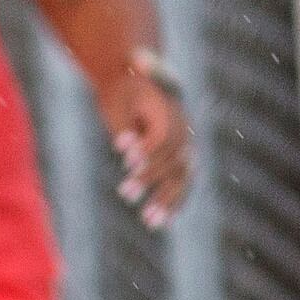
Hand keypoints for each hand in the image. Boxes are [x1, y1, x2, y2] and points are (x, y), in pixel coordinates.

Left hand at [99, 49, 192, 227]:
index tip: (124, 159)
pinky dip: (174, 202)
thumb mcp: (115, 95)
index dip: (146, 151)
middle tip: (124, 193)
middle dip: (150, 178)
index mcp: (168, 109)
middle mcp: (183, 128)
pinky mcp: (180, 157)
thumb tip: (122, 143)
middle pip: (174, 160)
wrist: (137, 76)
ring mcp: (185, 144)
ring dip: (168, 200)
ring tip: (149, 221)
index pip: (163, 137)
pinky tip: (162, 222)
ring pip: (183, 176)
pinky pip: (182, 183)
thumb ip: (121, 119)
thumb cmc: (122, 85)